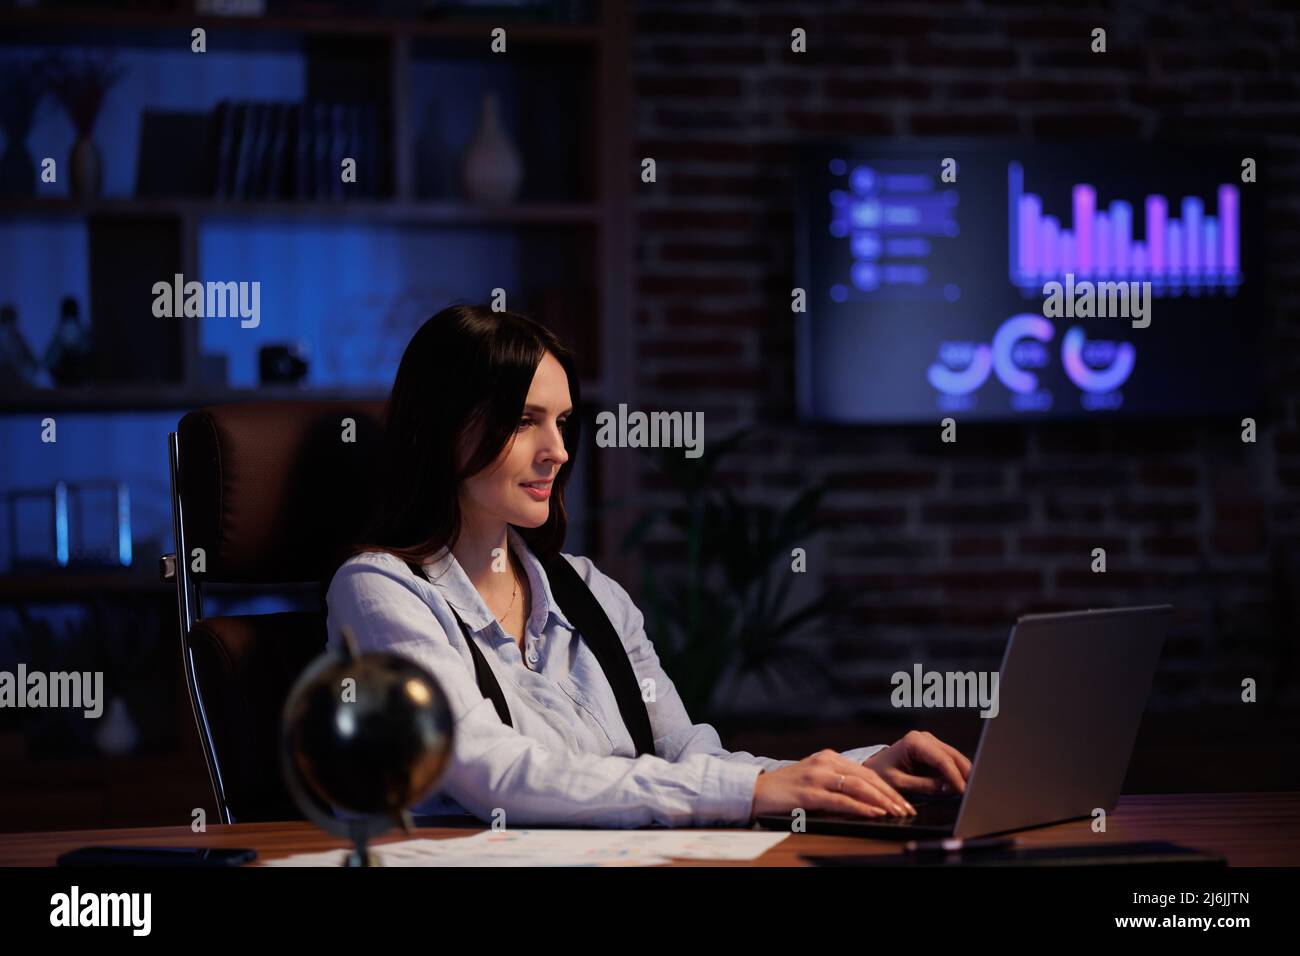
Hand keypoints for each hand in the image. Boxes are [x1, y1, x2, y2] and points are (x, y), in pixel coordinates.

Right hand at [749, 749, 919, 821]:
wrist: (754, 791)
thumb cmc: (785, 789)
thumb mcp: (814, 780)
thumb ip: (836, 784)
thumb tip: (866, 799)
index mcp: (829, 758)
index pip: (867, 772)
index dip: (888, 787)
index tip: (904, 801)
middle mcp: (825, 762)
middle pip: (867, 777)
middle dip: (891, 794)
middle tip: (908, 809)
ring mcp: (816, 776)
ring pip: (858, 787)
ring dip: (882, 801)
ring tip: (898, 812)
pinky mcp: (808, 793)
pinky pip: (841, 800)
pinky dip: (861, 807)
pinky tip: (874, 813)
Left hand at [862, 730, 971, 796]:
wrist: (873, 768)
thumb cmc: (881, 774)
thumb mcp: (900, 783)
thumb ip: (925, 785)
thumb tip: (949, 788)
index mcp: (914, 741)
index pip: (941, 759)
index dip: (955, 776)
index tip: (964, 790)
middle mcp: (925, 738)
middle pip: (953, 756)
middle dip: (965, 774)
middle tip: (974, 792)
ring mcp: (931, 743)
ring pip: (955, 758)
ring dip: (964, 773)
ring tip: (971, 790)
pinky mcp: (934, 751)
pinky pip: (951, 762)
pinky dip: (958, 773)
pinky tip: (963, 785)